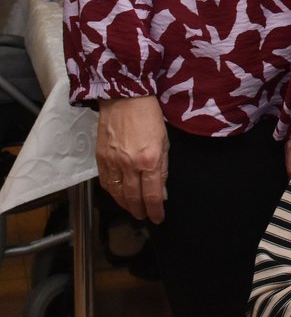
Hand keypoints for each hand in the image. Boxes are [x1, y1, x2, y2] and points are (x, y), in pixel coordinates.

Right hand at [96, 96, 168, 223]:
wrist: (125, 98)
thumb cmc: (150, 116)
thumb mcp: (165, 141)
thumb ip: (163, 168)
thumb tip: (161, 192)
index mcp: (149, 160)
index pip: (152, 194)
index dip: (155, 210)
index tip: (158, 218)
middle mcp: (129, 165)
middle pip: (133, 198)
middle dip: (140, 211)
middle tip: (144, 216)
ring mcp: (112, 162)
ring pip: (117, 193)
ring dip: (125, 205)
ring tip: (133, 210)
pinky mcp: (100, 158)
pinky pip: (105, 182)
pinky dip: (112, 193)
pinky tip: (117, 195)